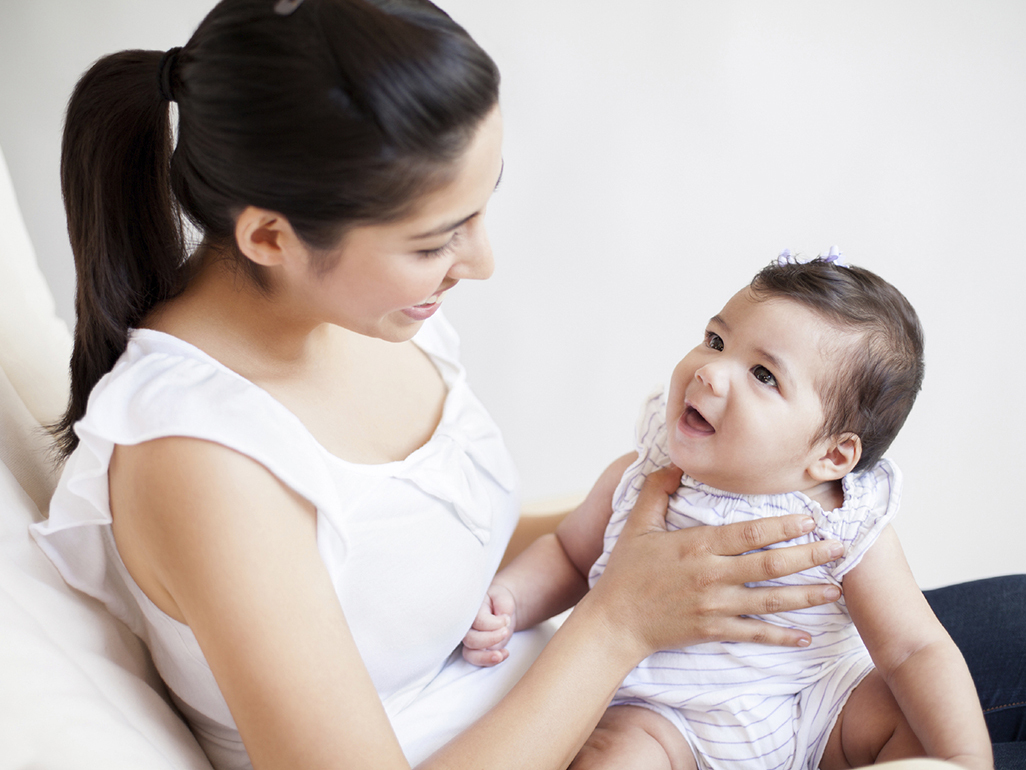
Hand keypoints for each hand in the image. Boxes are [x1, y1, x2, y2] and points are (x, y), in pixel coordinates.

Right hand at [461, 584, 517, 665]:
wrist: (500, 610)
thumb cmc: (498, 602)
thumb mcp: (503, 597)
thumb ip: (503, 604)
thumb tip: (503, 618)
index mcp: (471, 610)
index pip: (478, 621)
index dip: (494, 623)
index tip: (506, 619)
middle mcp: (466, 627)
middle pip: (471, 640)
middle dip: (491, 639)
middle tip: (506, 632)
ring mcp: (470, 639)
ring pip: (470, 654)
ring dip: (486, 657)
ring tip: (500, 655)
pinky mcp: (476, 650)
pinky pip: (477, 661)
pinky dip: (490, 662)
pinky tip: (504, 654)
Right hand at [587, 466, 844, 659]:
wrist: (613, 622)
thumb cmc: (626, 572)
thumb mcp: (636, 524)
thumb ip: (656, 490)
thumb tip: (676, 463)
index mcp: (697, 546)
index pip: (749, 533)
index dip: (783, 525)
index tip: (811, 518)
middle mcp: (711, 575)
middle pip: (770, 564)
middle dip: (809, 555)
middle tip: (839, 547)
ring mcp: (714, 606)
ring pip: (770, 600)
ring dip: (806, 595)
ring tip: (836, 588)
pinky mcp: (712, 630)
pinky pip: (754, 634)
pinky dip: (781, 637)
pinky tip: (804, 636)